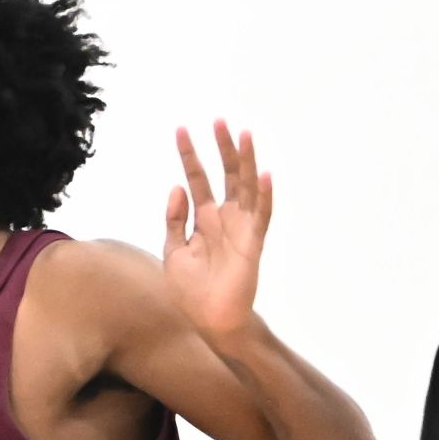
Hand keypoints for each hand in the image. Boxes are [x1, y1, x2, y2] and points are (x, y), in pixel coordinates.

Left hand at [163, 121, 271, 345]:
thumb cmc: (191, 288)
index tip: (181, 130)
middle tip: (217, 120)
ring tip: (243, 134)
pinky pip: (260, 215)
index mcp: (204, 218)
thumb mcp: (174, 251)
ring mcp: (241, 227)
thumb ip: (174, 219)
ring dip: (245, 161)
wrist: (209, 318)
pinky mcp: (252, 242)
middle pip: (225, 175)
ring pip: (245, 187)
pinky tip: (264, 174)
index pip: (197, 178)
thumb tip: (176, 186)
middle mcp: (225, 217)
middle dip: (221, 148)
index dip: (189, 156)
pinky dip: (263, 195)